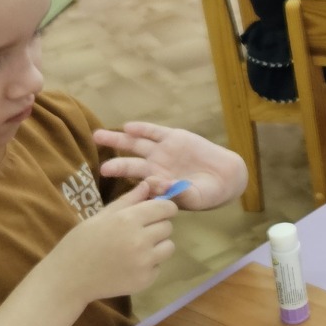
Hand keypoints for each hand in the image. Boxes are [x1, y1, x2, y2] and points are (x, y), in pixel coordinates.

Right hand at [43, 180, 176, 302]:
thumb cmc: (80, 243)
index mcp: (128, 219)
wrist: (68, 278)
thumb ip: (128, 200)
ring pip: (168, 247)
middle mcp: (140, 240)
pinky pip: (159, 266)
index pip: (166, 208)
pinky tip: (130, 265)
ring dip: (158, 246)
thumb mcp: (101, 216)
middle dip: (157, 226)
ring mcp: (144, 262)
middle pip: (168, 227)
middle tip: (139, 232)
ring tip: (136, 248)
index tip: (157, 212)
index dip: (164, 208)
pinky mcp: (145, 280)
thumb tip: (148, 184)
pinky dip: (149, 265)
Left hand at [94, 121, 248, 209]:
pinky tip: (128, 127)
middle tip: (100, 167)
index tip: (111, 181)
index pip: (134, 185)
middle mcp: (155, 168)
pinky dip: (142, 129)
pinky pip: (153, 132)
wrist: (227, 177)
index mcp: (157, 186)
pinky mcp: (173, 137)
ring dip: (118, 140)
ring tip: (98, 136)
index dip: (123, 185)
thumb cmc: (209, 194)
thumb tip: (155, 184)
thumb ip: (176, 192)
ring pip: (136, 145)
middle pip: (129, 164)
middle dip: (114, 165)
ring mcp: (163, 152)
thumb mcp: (193, 197)